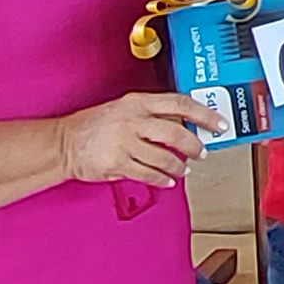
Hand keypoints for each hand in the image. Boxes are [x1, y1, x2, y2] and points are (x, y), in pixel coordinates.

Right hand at [59, 92, 207, 186]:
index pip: (179, 104)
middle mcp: (132, 120)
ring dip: (179, 166)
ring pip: (165, 157)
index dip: (204, 114)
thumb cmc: (93, 125)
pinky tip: (167, 180)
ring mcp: (124, 142)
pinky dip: (162, 179)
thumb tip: (183, 123)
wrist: (63, 142)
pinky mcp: (117, 163)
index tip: (219, 123)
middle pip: (176, 133)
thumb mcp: (123, 107)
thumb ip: (151, 114)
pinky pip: (148, 174)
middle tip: (202, 152)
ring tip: (183, 169)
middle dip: (195, 146)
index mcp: (137, 102)